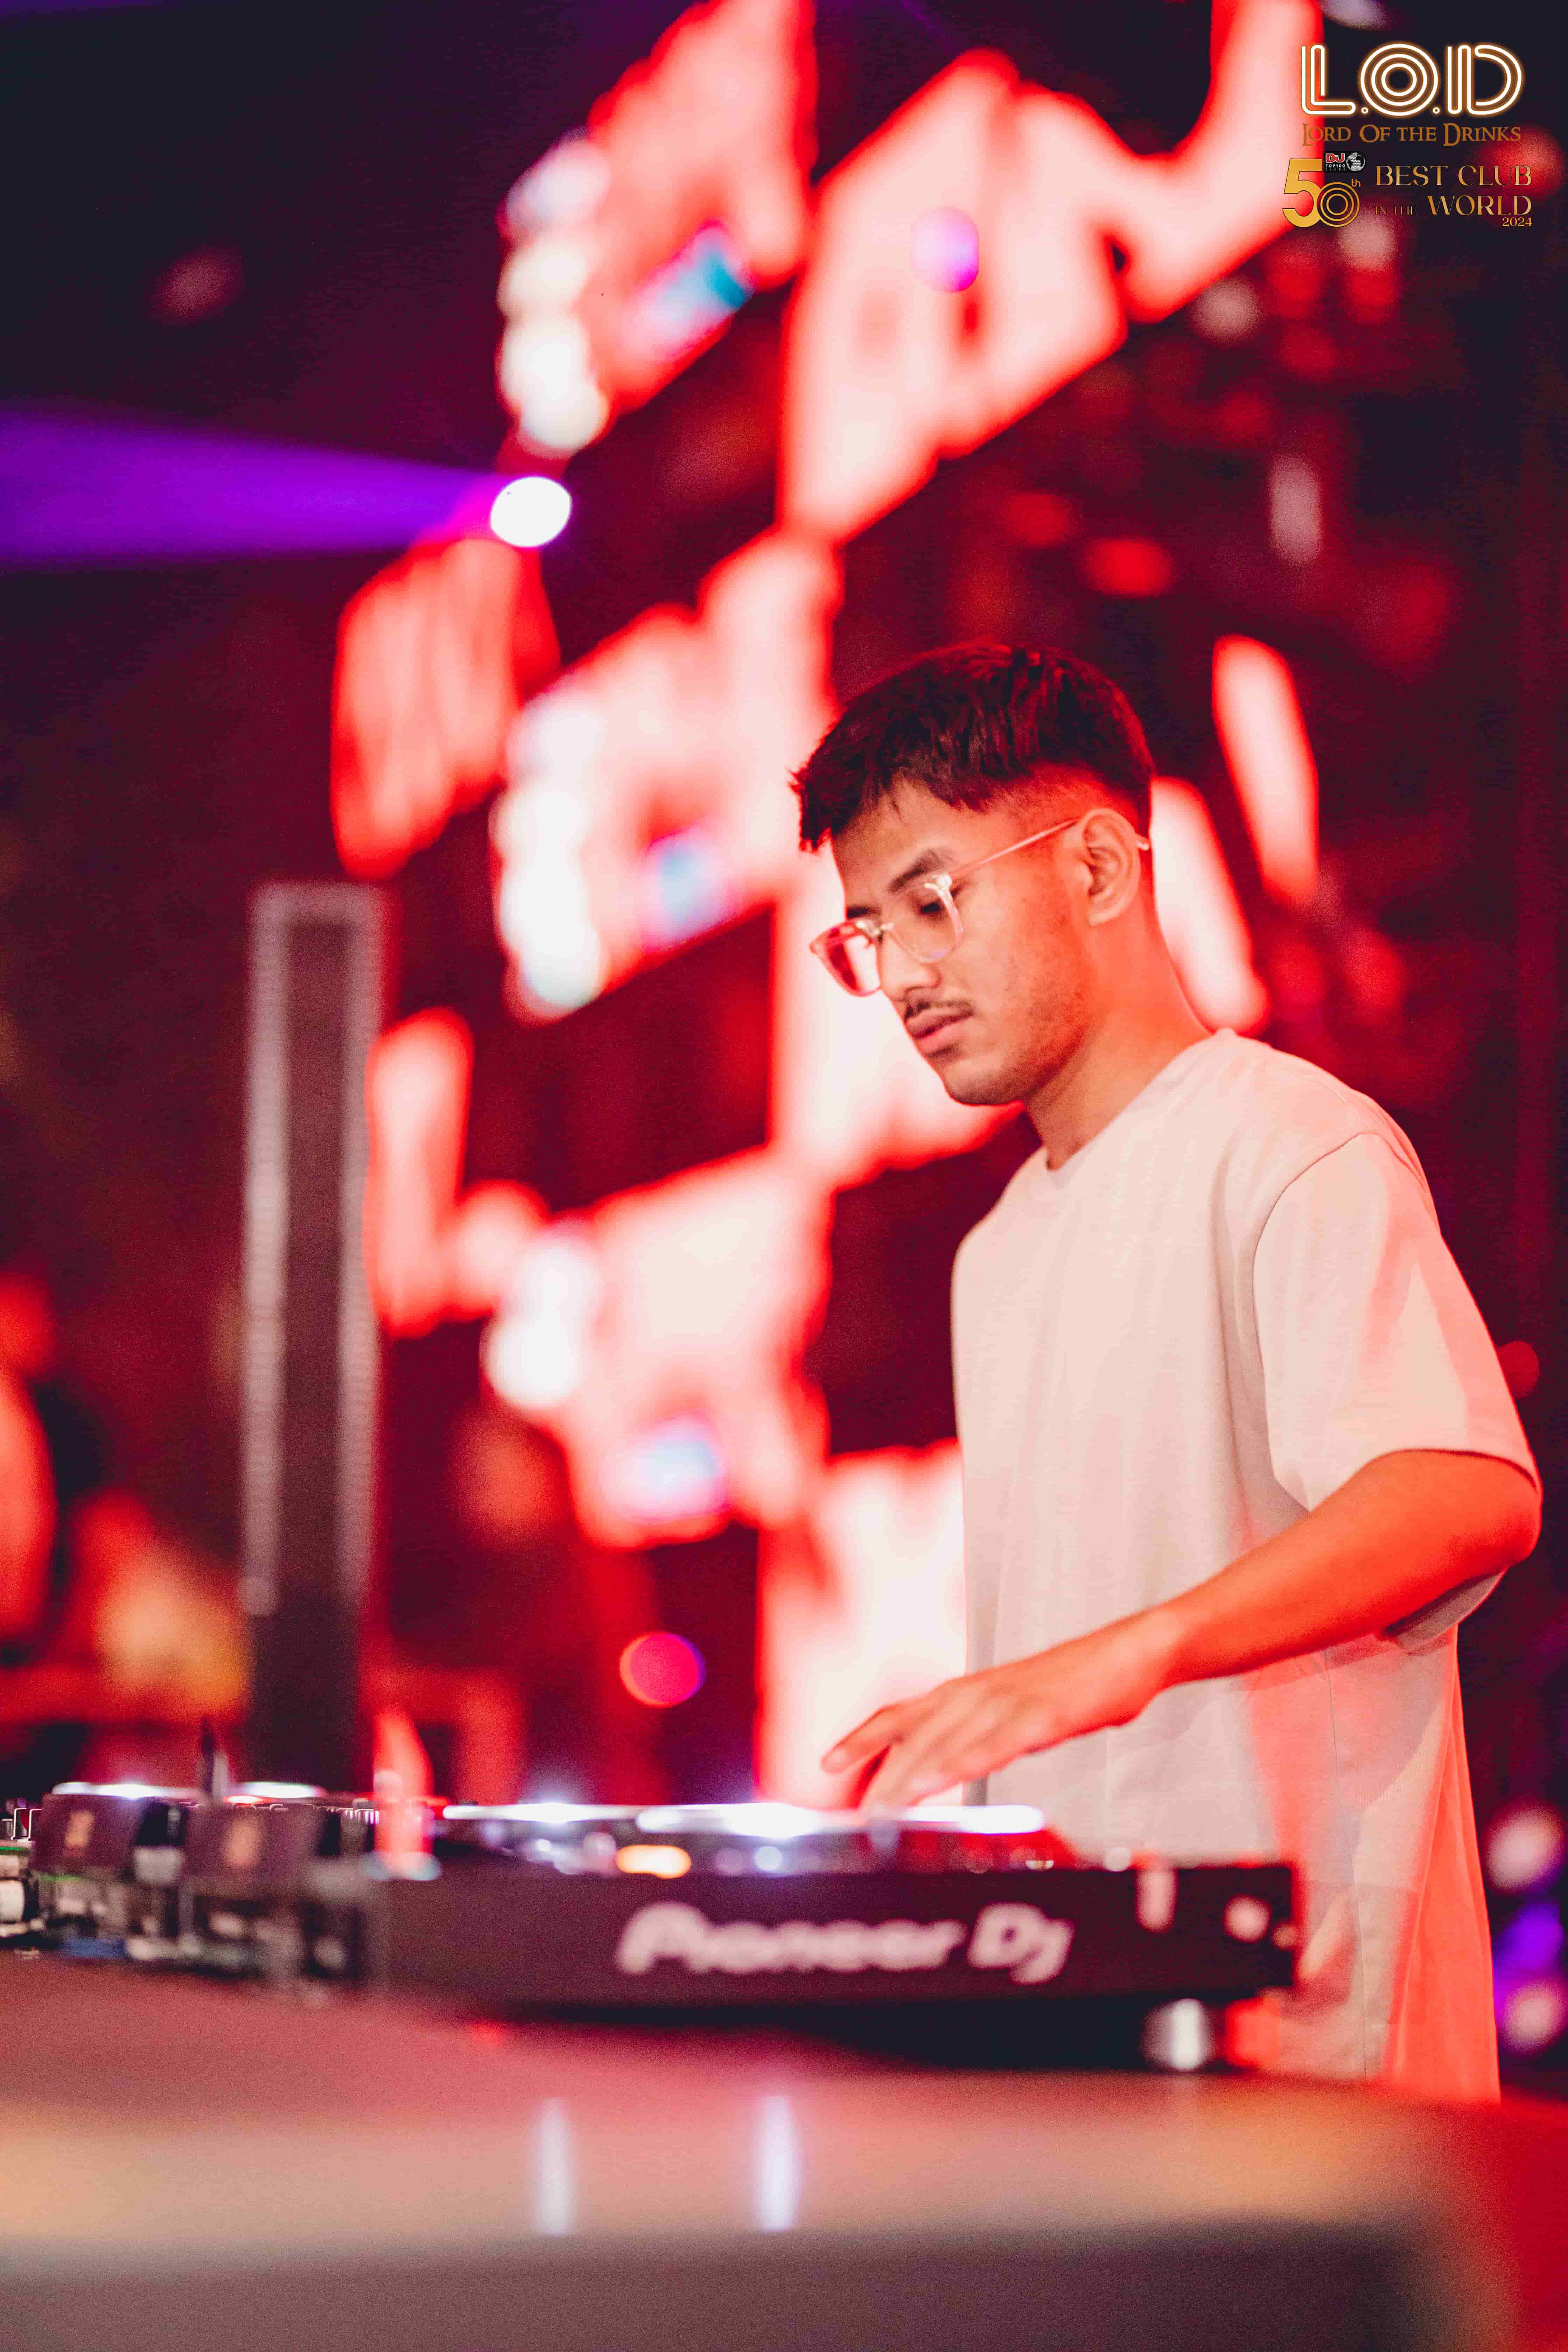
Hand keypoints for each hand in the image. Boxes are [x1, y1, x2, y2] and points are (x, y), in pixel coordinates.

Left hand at [820, 1611, 1177, 1812]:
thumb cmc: (1076, 1685)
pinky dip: (968, 1760)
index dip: (863, 1738)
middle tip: (855, 1813)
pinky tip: (945, 1780)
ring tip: (883, 1807)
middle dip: (881, 1773)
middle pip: (917, 1733)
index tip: (829, 1763)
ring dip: (913, 1773)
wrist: (1131, 1653)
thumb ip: (980, 1733)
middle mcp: (981, 1691)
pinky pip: (999, 1741)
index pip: (903, 1713)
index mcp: (970, 1690)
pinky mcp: (1045, 1713)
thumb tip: (951, 1763)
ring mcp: (1012, 1700)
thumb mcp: (1015, 1708)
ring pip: (950, 1738)